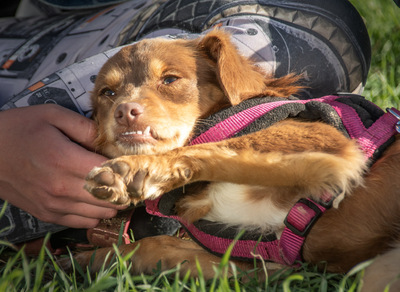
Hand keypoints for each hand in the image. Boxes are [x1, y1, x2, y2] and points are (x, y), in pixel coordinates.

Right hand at [0, 104, 124, 227]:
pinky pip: (82, 223)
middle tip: (132, 179)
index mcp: (65, 160)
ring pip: (100, 213)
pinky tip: (97, 201)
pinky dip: (96, 214)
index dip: (128, 172)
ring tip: (118, 189)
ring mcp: (53, 204)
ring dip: (114, 203)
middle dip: (126, 190)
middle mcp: (61, 188)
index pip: (111, 174)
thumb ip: (85, 127)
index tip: (135, 166)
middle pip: (110, 198)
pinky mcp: (46, 214)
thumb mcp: (52, 115)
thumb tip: (109, 140)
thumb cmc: (19, 130)